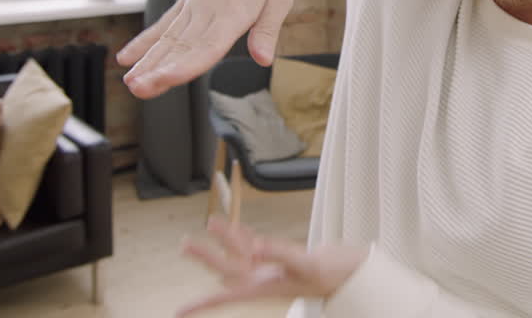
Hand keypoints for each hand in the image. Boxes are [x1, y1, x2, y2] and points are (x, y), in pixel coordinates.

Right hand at [117, 0, 291, 98]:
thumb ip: (267, 30)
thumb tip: (264, 60)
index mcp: (232, 14)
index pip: (206, 47)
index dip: (185, 66)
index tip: (165, 80)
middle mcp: (207, 12)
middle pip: (180, 48)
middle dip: (158, 71)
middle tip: (137, 91)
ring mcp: (193, 7)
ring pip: (167, 39)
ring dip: (147, 61)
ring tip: (130, 84)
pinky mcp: (187, 3)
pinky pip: (162, 25)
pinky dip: (144, 42)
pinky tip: (126, 59)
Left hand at [178, 218, 366, 315]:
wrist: (352, 273)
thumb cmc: (333, 274)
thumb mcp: (307, 264)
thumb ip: (280, 254)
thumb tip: (254, 246)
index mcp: (265, 287)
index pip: (226, 295)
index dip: (203, 304)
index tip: (179, 313)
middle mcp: (264, 279)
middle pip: (227, 269)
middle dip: (206, 256)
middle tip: (185, 245)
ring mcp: (271, 269)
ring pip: (239, 254)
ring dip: (224, 240)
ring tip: (209, 222)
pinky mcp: (280, 258)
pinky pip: (255, 246)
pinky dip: (244, 236)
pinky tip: (233, 228)